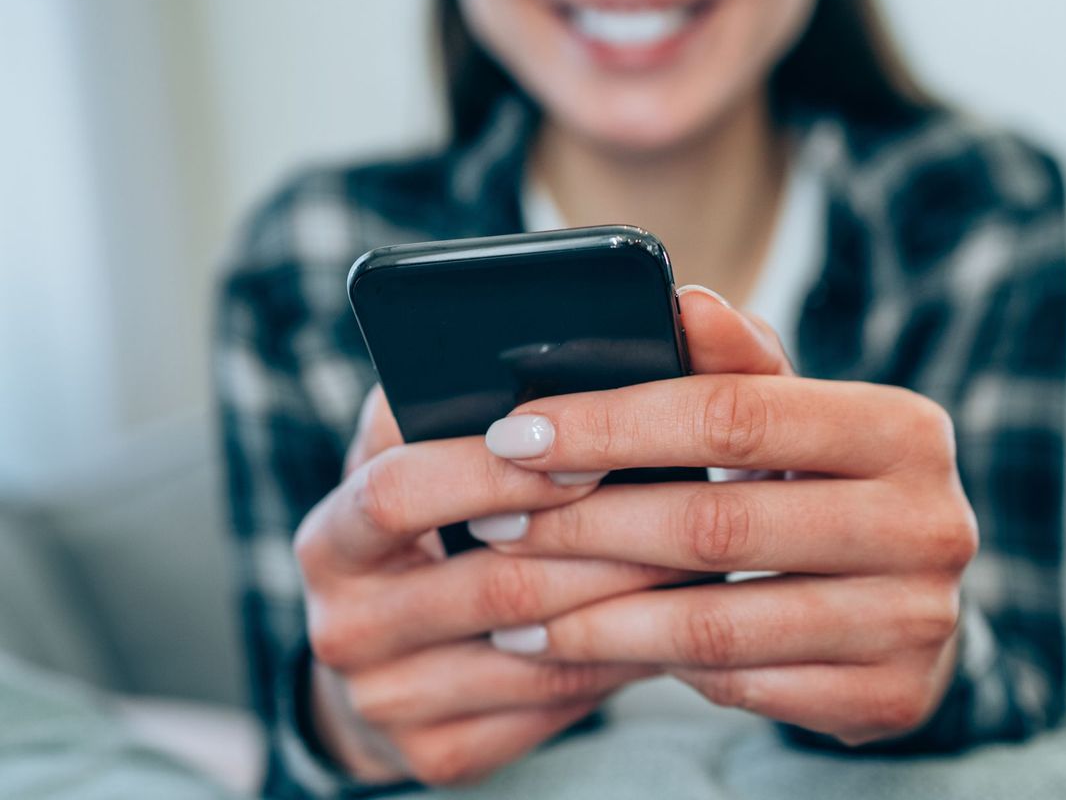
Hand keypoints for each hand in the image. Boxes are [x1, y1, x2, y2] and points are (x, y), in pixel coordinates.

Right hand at [293, 387, 690, 784]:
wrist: (393, 657)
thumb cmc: (434, 525)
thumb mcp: (427, 454)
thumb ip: (467, 395)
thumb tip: (570, 339)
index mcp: (335, 533)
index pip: (401, 490)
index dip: (495, 469)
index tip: (588, 450)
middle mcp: (342, 623)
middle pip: (488, 580)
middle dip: (597, 540)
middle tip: (686, 508)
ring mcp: (385, 700)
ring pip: (536, 646)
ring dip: (629, 600)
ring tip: (701, 560)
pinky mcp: (436, 754)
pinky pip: (553, 702)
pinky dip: (621, 657)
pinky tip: (670, 620)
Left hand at [480, 287, 978, 745]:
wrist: (909, 606)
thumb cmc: (826, 486)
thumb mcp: (793, 418)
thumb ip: (737, 364)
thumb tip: (685, 300)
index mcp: (904, 429)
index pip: (736, 415)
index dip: (615, 424)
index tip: (516, 435)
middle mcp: (930, 525)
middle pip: (717, 525)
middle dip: (584, 525)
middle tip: (495, 523)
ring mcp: (917, 622)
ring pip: (715, 623)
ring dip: (594, 614)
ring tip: (514, 606)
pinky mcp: (888, 698)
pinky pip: (736, 685)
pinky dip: (648, 665)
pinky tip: (587, 646)